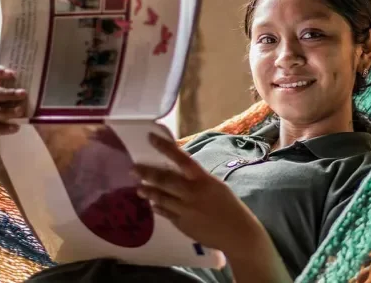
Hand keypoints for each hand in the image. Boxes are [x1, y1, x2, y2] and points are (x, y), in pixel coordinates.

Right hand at [0, 67, 26, 170]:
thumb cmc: (14, 133)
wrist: (8, 160)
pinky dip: (2, 128)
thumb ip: (20, 102)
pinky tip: (15, 129)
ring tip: (20, 113)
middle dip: (6, 93)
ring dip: (5, 111)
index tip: (12, 73)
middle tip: (23, 94)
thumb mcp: (19, 115)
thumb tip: (33, 90)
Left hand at [133, 132, 264, 253]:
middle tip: (133, 169)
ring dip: (148, 191)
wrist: (237, 233)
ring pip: (160, 198)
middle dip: (146, 173)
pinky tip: (152, 204)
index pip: (181, 159)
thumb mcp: (215, 186)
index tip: (150, 138)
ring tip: (139, 188)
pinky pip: (165, 213)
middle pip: (164, 180)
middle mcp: (192, 193)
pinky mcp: (182, 225)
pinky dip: (158, 207)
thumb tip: (178, 171)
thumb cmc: (229, 206)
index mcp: (203, 180)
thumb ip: (197, 179)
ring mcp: (185, 210)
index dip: (165, 147)